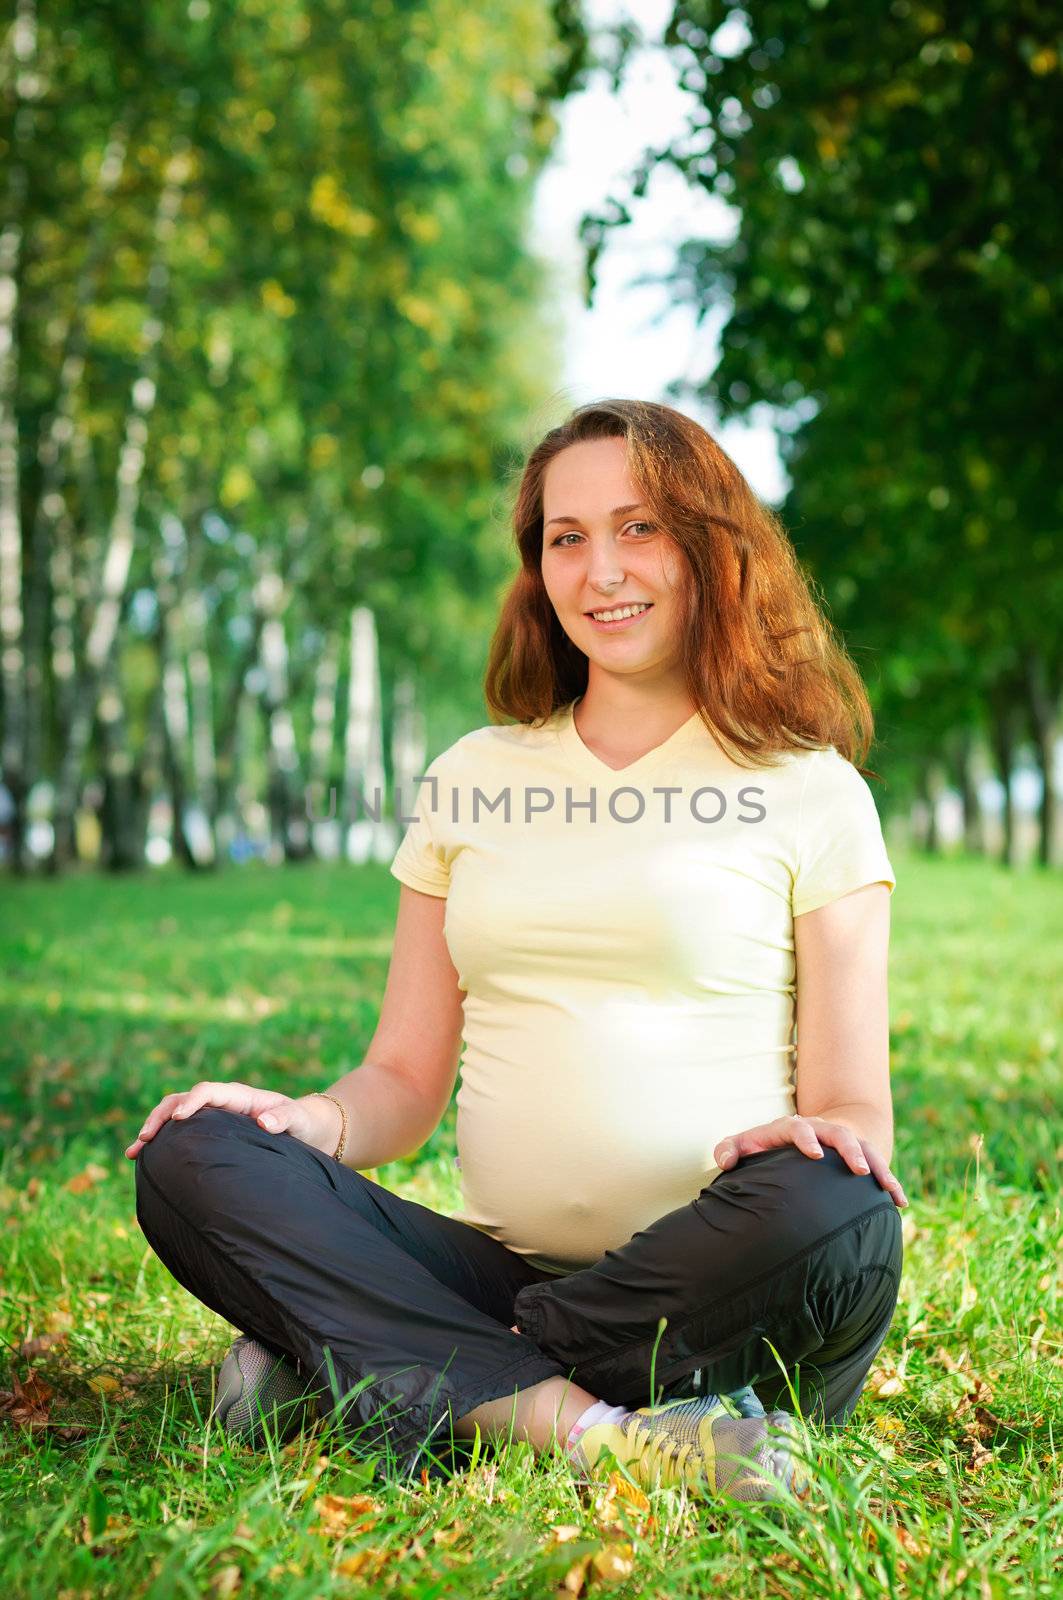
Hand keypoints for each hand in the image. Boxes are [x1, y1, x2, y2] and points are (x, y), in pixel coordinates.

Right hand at [124, 1081, 340, 1160]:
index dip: (192, 1102)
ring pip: (175, 1114)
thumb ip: (283, 1118)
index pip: (209, 1092)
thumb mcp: (298, 1120)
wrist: (305, 1129)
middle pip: (183, 1099)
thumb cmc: (302, 1123)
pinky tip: (143, 1159)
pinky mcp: (209, 1131)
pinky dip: (161, 1142)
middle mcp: (222, 1102)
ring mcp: (214, 1116)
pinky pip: (180, 1132)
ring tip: (133, 1152)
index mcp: (241, 1096)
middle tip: (144, 1139)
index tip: (179, 1119)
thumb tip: (263, 1121)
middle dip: (160, 1116)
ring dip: (153, 1129)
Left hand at [713, 1114, 908, 1208]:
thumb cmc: (768, 1147)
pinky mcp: (861, 1159)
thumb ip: (730, 1150)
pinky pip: (879, 1169)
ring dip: (878, 1168)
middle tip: (857, 1170)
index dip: (807, 1138)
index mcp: (795, 1128)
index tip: (815, 1154)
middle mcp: (824, 1131)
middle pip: (840, 1135)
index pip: (800, 1127)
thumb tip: (724, 1161)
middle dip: (850, 1150)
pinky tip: (900, 1203)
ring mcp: (845, 1144)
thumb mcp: (747, 1145)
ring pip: (866, 1150)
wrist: (802, 1138)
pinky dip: (891, 1184)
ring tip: (888, 1189)